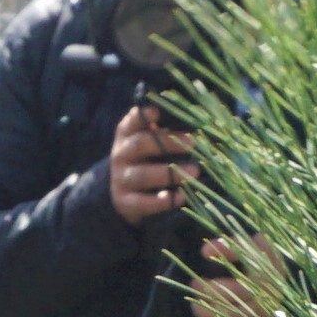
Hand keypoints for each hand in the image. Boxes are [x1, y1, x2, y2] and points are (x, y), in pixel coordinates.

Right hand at [106, 101, 195, 225]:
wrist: (121, 195)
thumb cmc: (144, 162)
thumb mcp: (147, 145)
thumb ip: (160, 134)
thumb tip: (187, 125)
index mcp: (126, 136)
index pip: (131, 122)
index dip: (143, 117)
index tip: (158, 113)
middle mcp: (121, 155)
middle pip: (140, 145)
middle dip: (167, 143)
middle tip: (192, 143)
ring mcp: (121, 180)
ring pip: (143, 175)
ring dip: (170, 174)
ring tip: (195, 172)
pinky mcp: (126, 203)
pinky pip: (144, 202)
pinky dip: (163, 201)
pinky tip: (181, 197)